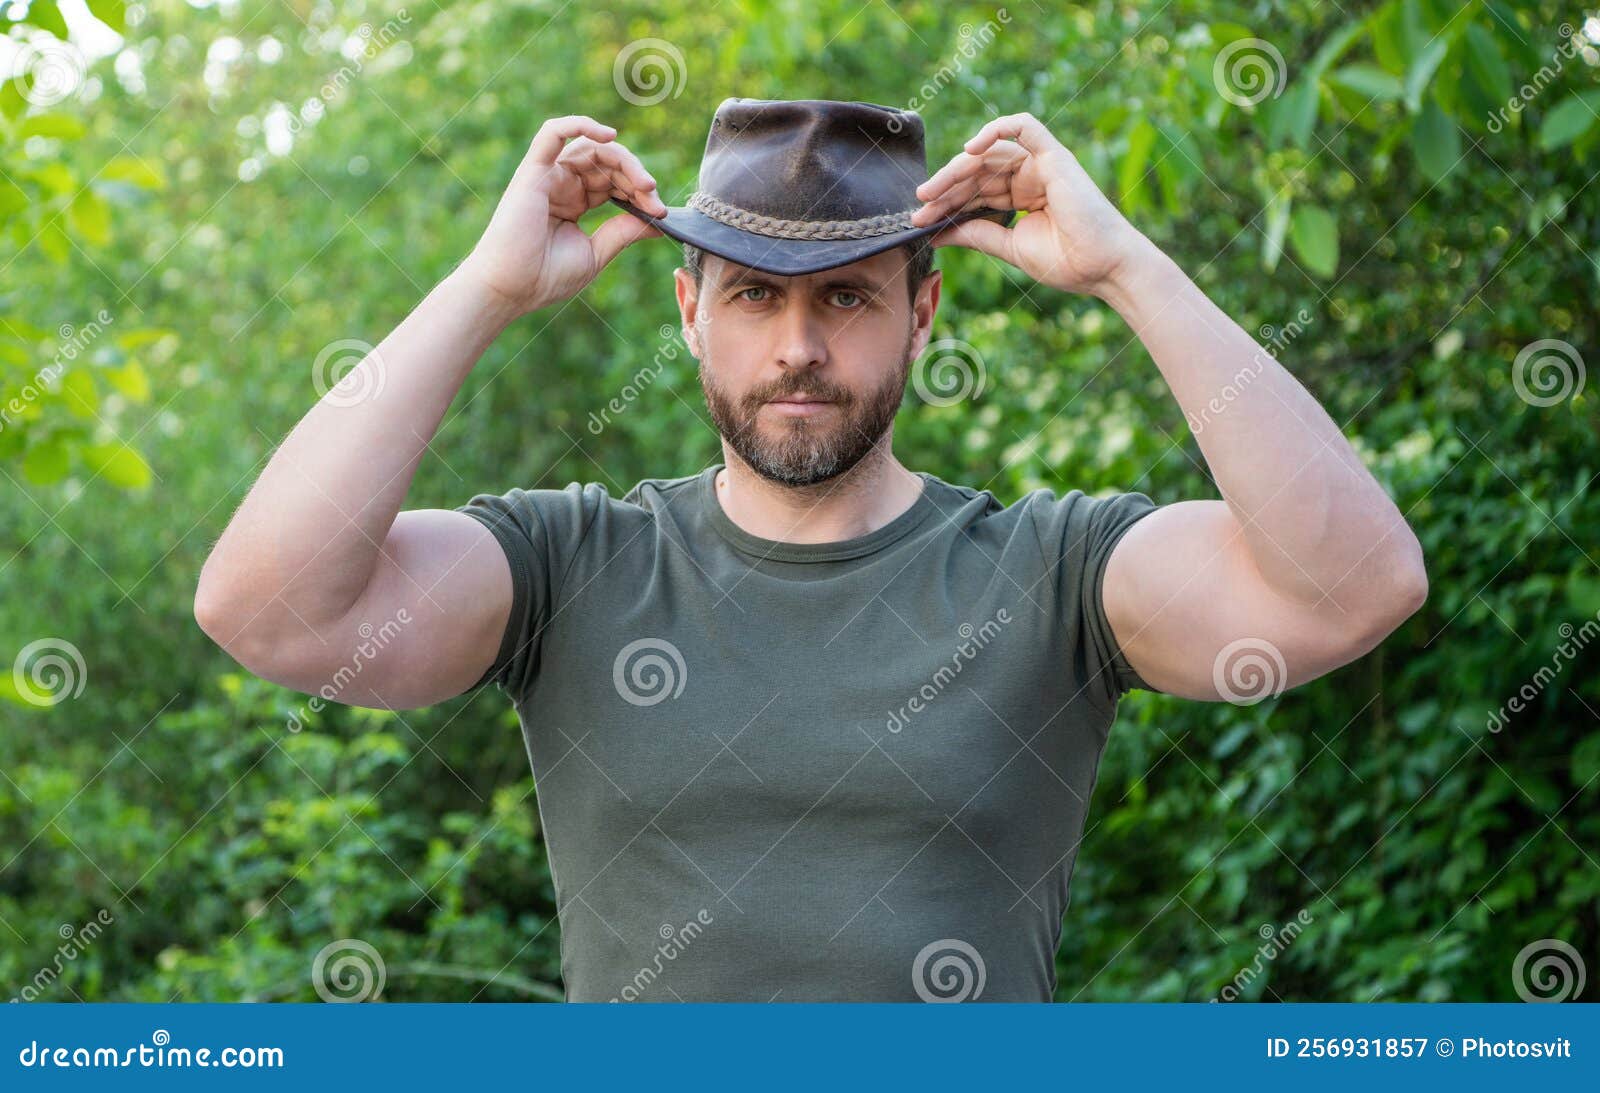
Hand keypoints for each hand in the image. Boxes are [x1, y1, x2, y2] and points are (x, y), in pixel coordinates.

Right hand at [458, 116, 667, 314]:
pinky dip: (579, 125)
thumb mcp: (595, 254)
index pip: (615, 182)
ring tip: (645, 183)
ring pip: (591, 148)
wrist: (509, 290)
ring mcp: (548, 175)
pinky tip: (609, 136)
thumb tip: (656, 221)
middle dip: (637, 178)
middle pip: (608, 163)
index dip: (641, 192)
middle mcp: (563, 184)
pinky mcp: (533, 171)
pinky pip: (553, 132)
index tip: (661, 214)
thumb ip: (623, 232)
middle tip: (656, 201)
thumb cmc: (545, 277)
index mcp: (576, 202)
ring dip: (623, 160)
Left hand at [912, 112, 1152, 298]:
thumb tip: (936, 232)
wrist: (1101, 268)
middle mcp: (1028, 177)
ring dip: (957, 168)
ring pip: (990, 154)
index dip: (947, 203)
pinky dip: (997, 129)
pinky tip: (970, 149)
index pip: (975, 192)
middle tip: (919, 204)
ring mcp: (1041, 164)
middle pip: (977, 172)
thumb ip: (975, 234)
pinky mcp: (1054, 155)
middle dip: (945, 187)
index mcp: (1020, 197)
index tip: (920, 221)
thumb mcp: (1008, 246)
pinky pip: (1025, 126)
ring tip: (931, 190)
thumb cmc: (1065, 262)